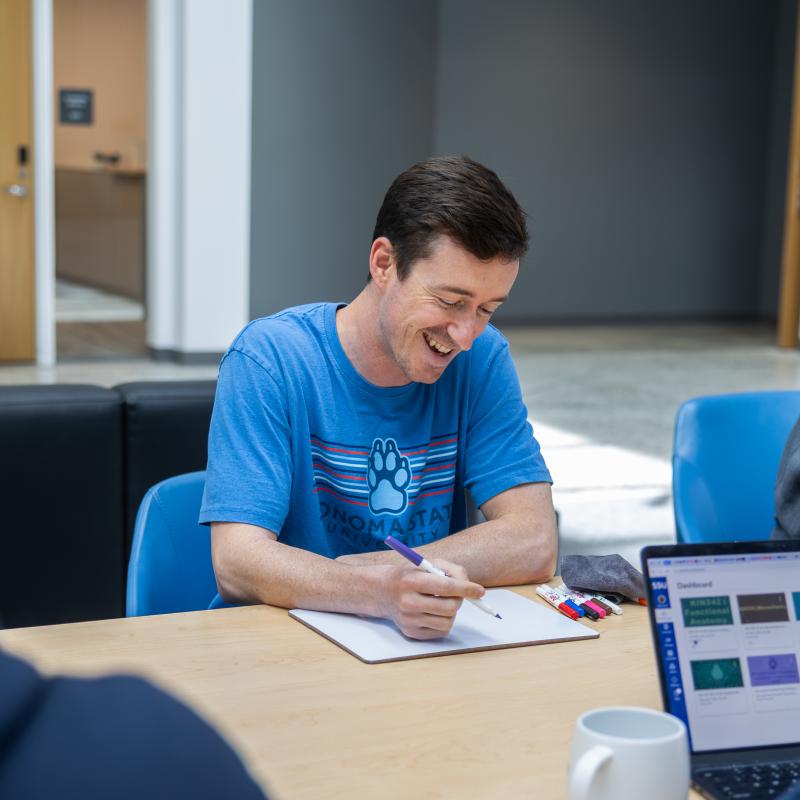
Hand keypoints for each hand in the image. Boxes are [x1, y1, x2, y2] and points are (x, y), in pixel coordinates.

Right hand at [371, 559, 485, 639]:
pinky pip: (440, 632)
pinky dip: (443, 621)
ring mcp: (409, 620)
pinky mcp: (411, 633)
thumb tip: (471, 587)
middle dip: (459, 600)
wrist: (382, 592)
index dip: (466, 589)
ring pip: (447, 622)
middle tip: (457, 594)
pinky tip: (434, 612)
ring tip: (442, 602)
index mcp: (411, 581)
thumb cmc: (409, 575)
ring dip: (452, 612)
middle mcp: (408, 602)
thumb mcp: (426, 563)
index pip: (445, 587)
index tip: (480, 591)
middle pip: (449, 607)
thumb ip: (451, 570)